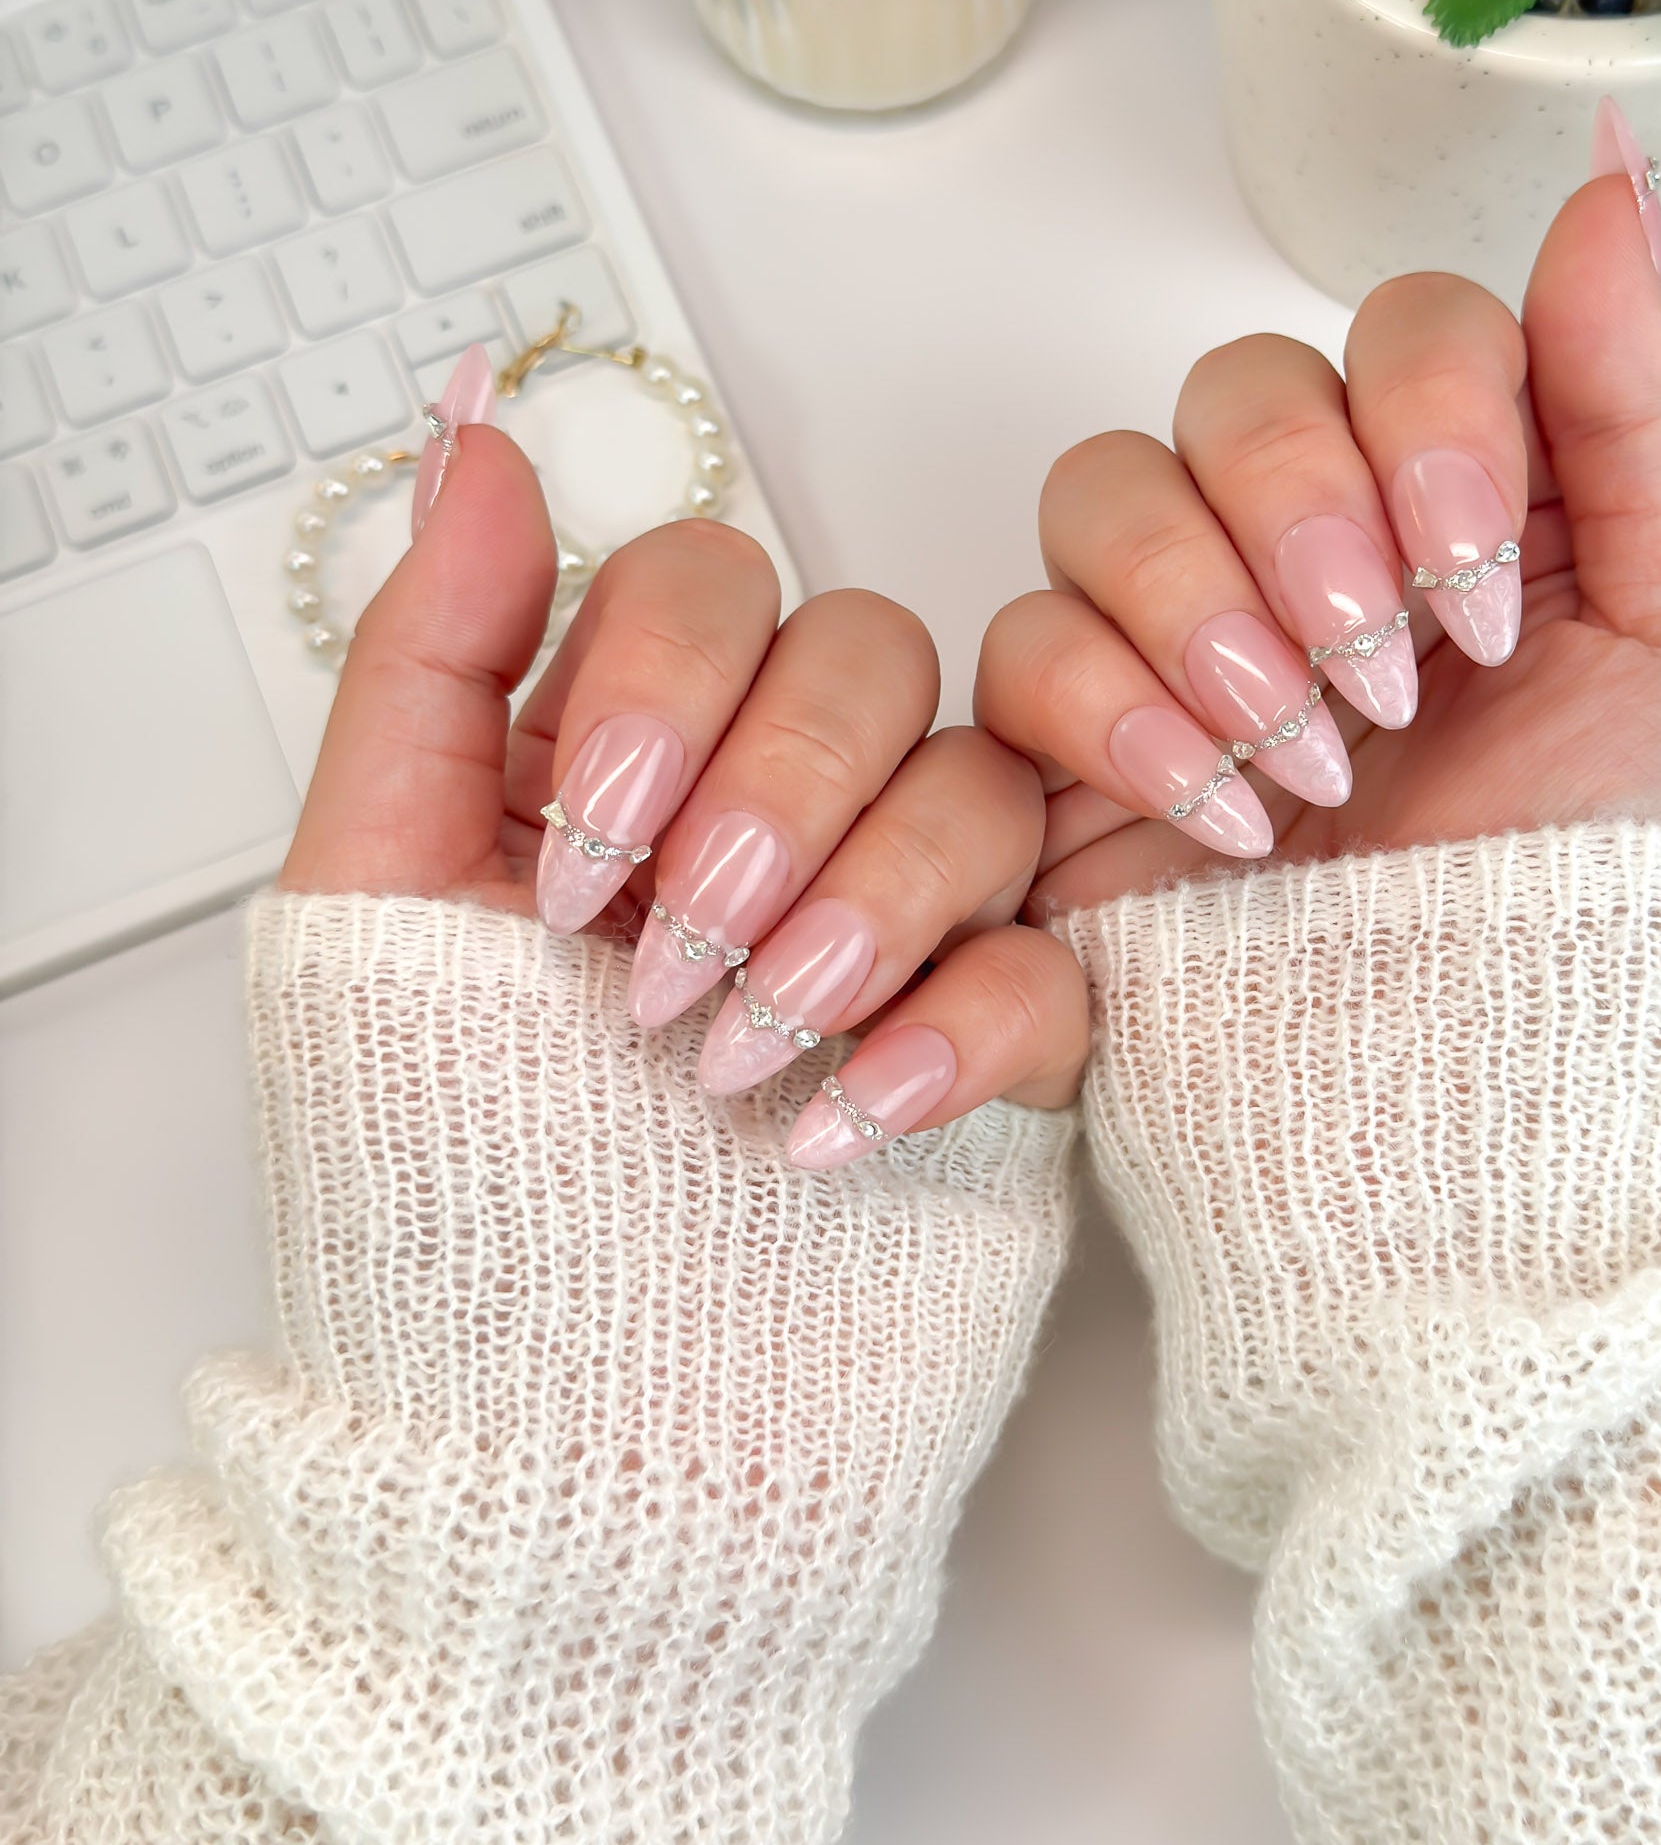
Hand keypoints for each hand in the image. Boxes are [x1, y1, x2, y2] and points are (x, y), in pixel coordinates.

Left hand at [283, 357, 1086, 1161]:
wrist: (564, 1451)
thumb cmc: (449, 1198)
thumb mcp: (378, 900)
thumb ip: (434, 656)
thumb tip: (476, 437)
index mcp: (626, 774)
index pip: (715, 584)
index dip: (671, 684)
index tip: (587, 856)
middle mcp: (771, 825)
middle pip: (870, 655)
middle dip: (778, 793)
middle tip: (676, 960)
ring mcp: (896, 930)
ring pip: (978, 788)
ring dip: (864, 909)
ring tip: (739, 1057)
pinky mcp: (999, 1048)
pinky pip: (1056, 965)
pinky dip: (963, 1029)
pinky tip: (846, 1120)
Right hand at [975, 174, 1660, 914]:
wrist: (1494, 1114)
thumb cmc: (1619, 912)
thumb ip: (1644, 407)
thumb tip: (1609, 183)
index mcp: (1470, 519)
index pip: (1402, 332)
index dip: (1425, 414)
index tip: (1477, 571)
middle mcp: (1321, 565)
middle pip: (1233, 390)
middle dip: (1302, 514)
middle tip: (1381, 671)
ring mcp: (1191, 654)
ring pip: (1104, 489)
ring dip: (1203, 606)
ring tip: (1306, 757)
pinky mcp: (1081, 756)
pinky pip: (1019, 646)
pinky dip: (1114, 707)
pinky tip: (1223, 807)